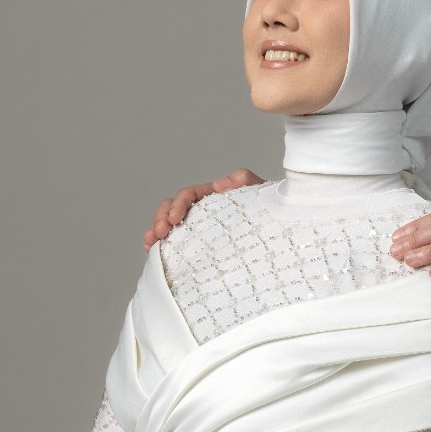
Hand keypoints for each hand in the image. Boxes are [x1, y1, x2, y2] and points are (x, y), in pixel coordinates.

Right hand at [143, 168, 264, 249]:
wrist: (280, 231)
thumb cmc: (270, 210)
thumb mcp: (260, 192)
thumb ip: (243, 180)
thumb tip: (221, 184)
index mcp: (214, 195)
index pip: (189, 194)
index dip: (178, 203)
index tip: (174, 218)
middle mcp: (203, 209)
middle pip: (172, 208)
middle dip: (161, 218)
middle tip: (158, 232)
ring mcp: (199, 226)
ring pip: (169, 224)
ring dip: (155, 230)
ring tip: (150, 243)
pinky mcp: (199, 243)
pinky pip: (176, 240)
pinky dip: (161, 244)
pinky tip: (153, 251)